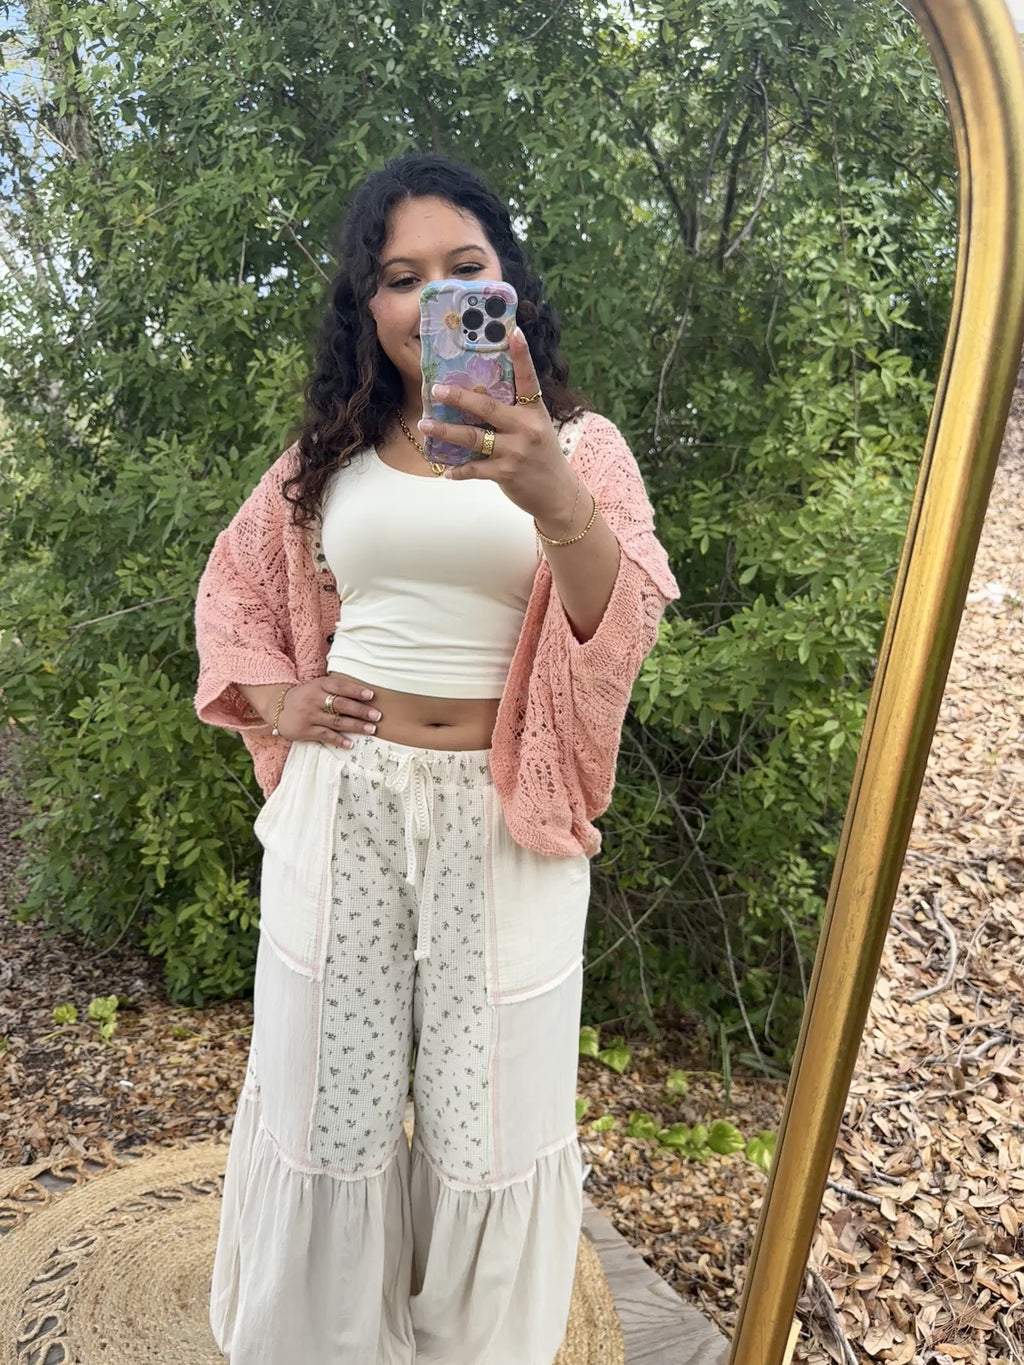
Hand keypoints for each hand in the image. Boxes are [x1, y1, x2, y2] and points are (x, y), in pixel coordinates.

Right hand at [274, 676, 380, 747]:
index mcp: (320, 685)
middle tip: (377, 715)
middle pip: (341, 705)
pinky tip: (351, 744)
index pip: (340, 686)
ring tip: (371, 729)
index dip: (356, 691)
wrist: (278, 707)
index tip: (371, 695)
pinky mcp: (305, 730)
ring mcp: (310, 715)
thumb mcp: (318, 687)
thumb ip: (337, 689)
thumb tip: (365, 696)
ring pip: (337, 721)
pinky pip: (326, 735)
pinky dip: (339, 740)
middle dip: (361, 710)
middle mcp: (315, 699)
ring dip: (356, 726)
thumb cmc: (306, 696)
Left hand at [417, 327, 579, 528]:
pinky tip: (445, 471)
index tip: (514, 333)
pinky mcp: (506, 473)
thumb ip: (515, 412)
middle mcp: (526, 429)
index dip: (522, 356)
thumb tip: (478, 396)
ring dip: (446, 432)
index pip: (529, 380)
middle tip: (436, 388)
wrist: (558, 494)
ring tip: (425, 425)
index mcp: (535, 412)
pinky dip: (458, 471)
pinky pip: (475, 469)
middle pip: (487, 408)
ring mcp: (515, 452)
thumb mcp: (537, 428)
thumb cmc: (543, 456)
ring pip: (474, 438)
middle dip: (459, 398)